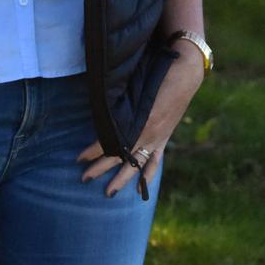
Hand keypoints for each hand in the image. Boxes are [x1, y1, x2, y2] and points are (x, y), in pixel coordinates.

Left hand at [77, 52, 205, 196]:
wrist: (185, 72)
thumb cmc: (158, 72)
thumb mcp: (136, 86)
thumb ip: (120, 102)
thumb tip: (100, 112)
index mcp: (138, 121)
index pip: (111, 141)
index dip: (94, 150)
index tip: (78, 158)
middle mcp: (147, 133)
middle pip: (120, 156)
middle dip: (100, 168)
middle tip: (83, 178)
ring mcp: (157, 137)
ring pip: (136, 164)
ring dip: (122, 179)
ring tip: (109, 193)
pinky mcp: (164, 137)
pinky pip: (155, 160)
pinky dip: (147, 175)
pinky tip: (139, 190)